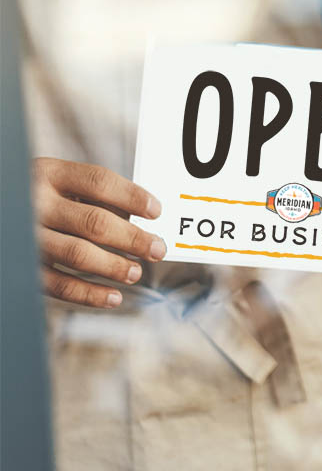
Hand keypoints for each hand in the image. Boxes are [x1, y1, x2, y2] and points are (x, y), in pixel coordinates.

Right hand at [32, 158, 165, 307]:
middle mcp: (36, 202)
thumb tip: (139, 220)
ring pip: (78, 254)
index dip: (132, 197)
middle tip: (157, 249)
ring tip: (136, 272)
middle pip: (95, 222)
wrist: (0, 206)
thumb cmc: (40, 197)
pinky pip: (59, 285)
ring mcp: (28, 235)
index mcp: (50, 173)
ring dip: (114, 266)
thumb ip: (92, 195)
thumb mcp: (58, 182)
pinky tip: (114, 297)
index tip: (157, 211)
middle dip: (133, 238)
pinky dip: (90, 294)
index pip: (99, 182)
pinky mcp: (23, 266)